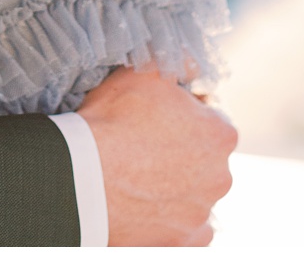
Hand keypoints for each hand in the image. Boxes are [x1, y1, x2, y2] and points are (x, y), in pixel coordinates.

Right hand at [77, 68, 236, 245]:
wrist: (82, 176)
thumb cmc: (112, 121)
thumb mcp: (143, 72)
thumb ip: (178, 64)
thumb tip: (196, 64)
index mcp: (220, 134)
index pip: (209, 121)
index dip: (180, 116)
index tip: (152, 118)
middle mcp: (221, 176)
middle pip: (204, 161)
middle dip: (180, 154)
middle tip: (140, 148)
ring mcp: (202, 212)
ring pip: (194, 196)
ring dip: (174, 188)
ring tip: (135, 179)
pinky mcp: (183, 241)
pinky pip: (185, 230)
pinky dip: (169, 220)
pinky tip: (144, 207)